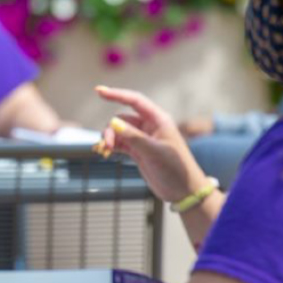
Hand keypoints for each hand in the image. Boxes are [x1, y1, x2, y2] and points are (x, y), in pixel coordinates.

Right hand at [93, 86, 210, 202]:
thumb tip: (112, 123)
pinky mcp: (138, 151)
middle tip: (107, 145)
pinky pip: (120, 143)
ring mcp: (143, 139)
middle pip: (122, 119)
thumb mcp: (154, 151)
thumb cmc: (175, 168)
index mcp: (158, 120)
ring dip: (109, 138)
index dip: (116, 95)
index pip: (135, 101)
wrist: (183, 191)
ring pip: (119, 131)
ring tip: (105, 151)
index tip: (99, 91)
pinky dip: (111, 146)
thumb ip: (133, 137)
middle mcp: (150, 126)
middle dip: (111, 129)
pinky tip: (105, 152)